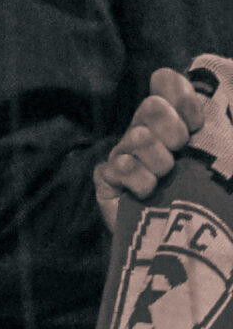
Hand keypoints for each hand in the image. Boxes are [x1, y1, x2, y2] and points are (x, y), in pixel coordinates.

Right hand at [95, 67, 212, 231]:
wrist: (191, 245)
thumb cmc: (213, 199)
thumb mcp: (222, 158)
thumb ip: (218, 128)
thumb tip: (201, 89)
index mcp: (177, 121)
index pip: (167, 83)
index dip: (182, 96)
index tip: (197, 122)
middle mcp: (149, 132)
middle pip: (151, 106)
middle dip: (172, 128)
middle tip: (179, 151)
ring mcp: (126, 155)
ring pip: (137, 137)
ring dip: (159, 160)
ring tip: (166, 178)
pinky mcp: (107, 179)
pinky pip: (119, 165)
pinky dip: (138, 178)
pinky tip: (148, 191)